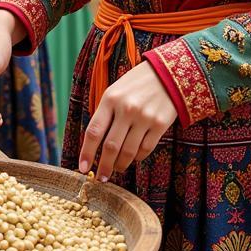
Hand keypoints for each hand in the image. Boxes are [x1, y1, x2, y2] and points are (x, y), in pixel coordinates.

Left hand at [78, 61, 176, 181]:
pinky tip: (134, 157)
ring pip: (128, 152)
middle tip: (101, 177)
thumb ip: (105, 113)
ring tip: (117, 168)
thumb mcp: (115, 91)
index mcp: (110, 99)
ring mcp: (144, 117)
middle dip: (104, 166)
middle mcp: (126, 109)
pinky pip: (145, 150)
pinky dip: (137, 158)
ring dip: (120, 165)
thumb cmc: (136, 84)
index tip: (82, 168)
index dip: (86, 153)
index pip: (94, 131)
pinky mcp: (160, 124)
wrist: (167, 73)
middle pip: (110, 147)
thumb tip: (94, 144)